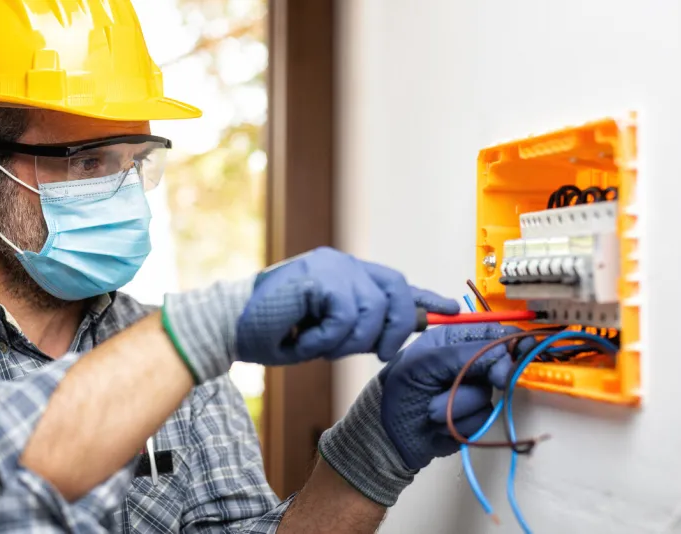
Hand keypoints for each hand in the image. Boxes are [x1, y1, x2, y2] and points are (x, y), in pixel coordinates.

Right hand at [235, 247, 458, 364]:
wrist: (230, 328)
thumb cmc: (274, 333)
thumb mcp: (328, 335)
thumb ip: (361, 329)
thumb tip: (396, 337)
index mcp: (346, 275)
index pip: (395, 283)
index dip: (424, 298)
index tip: (451, 310)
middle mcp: (342, 264)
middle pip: (396, 290)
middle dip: (395, 329)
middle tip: (381, 355)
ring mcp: (330, 266)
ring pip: (372, 309)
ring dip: (348, 341)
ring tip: (317, 345)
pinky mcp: (318, 275)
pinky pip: (345, 315)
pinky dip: (327, 338)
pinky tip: (304, 338)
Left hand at [379, 323, 521, 469]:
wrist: (388, 435)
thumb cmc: (398, 391)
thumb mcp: (423, 365)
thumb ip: (462, 355)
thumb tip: (502, 353)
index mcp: (451, 341)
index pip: (489, 333)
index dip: (509, 340)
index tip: (524, 348)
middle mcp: (465, 362)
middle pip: (498, 363)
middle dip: (492, 373)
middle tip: (494, 379)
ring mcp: (471, 390)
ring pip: (488, 394)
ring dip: (458, 403)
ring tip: (431, 408)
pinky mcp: (475, 416)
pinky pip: (482, 417)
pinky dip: (460, 422)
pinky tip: (440, 424)